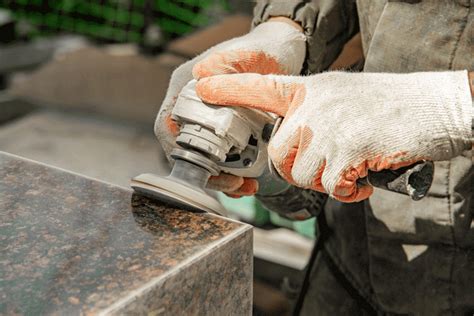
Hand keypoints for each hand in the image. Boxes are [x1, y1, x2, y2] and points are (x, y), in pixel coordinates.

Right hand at [154, 19, 304, 196]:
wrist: (283, 53)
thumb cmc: (266, 50)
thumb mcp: (251, 53)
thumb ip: (228, 62)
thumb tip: (200, 77)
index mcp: (186, 84)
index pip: (169, 124)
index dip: (182, 150)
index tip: (208, 166)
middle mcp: (191, 104)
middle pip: (184, 148)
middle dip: (206, 173)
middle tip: (235, 185)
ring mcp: (206, 118)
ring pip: (202, 156)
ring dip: (220, 177)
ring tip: (245, 187)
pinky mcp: (222, 128)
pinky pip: (219, 156)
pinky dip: (231, 172)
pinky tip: (248, 181)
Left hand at [195, 71, 471, 201]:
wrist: (434, 106)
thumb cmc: (391, 106)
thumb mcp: (344, 97)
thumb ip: (315, 117)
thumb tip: (296, 148)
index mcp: (312, 91)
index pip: (263, 87)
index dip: (230, 88)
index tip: (201, 86)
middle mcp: (315, 106)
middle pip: (279, 154)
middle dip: (298, 170)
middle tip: (327, 168)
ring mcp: (330, 127)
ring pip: (303, 174)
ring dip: (327, 180)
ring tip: (354, 168)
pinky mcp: (348, 150)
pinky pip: (331, 186)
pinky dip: (349, 190)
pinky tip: (366, 176)